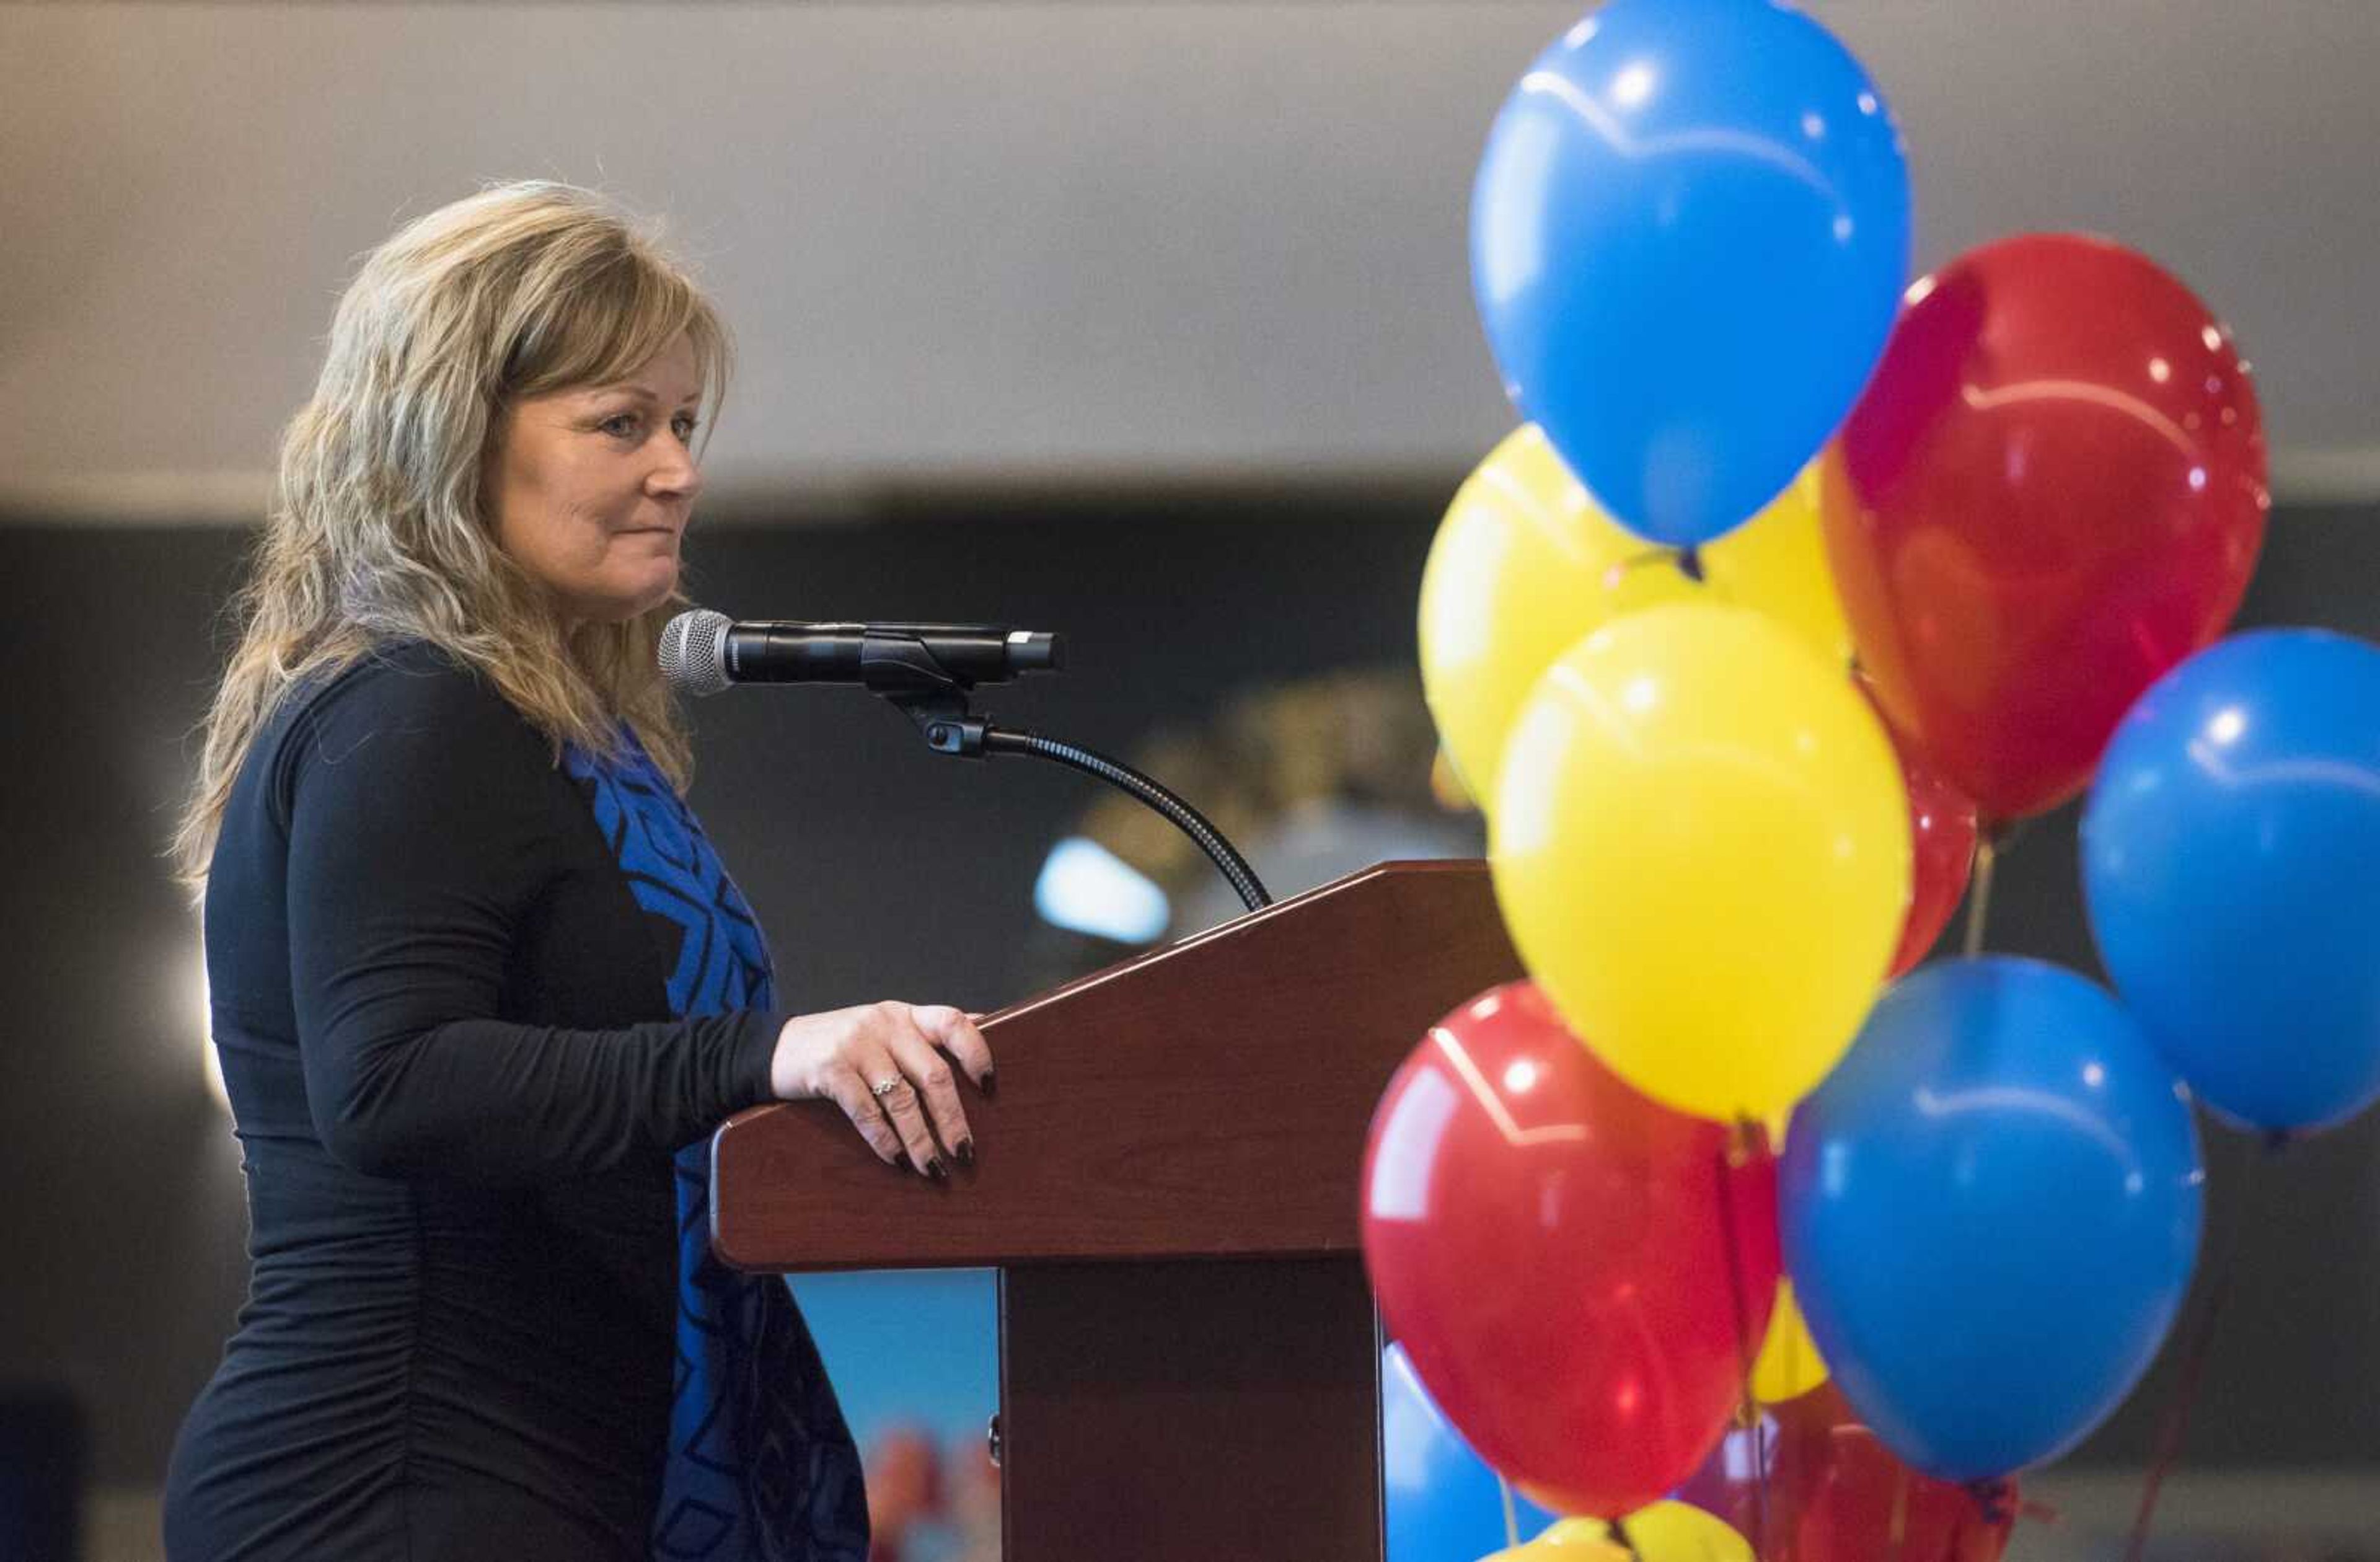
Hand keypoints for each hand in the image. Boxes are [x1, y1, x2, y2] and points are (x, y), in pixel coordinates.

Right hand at [769, 1002, 994, 1176]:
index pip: (954, 1023)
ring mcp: (856, 1045)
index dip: (977, 1053)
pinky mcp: (830, 1069)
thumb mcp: (884, 1030)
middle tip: (964, 1153)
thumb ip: (924, 1033)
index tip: (990, 1086)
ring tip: (933, 1168)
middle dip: (952, 1119)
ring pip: (902, 1100)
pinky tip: (897, 1161)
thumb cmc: (842, 1045)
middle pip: (933, 1074)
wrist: (776, 1048)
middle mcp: (885, 1025)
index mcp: (905, 1015)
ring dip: (921, 1140)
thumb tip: (982, 1026)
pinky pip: (866, 1112)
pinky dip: (885, 1141)